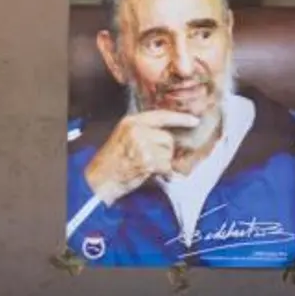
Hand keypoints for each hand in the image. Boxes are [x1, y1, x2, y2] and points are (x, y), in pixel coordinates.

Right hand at [82, 110, 201, 204]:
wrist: (100, 180)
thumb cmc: (111, 162)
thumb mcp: (123, 137)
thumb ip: (143, 131)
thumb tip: (167, 136)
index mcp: (131, 121)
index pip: (161, 115)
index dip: (179, 118)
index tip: (194, 120)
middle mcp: (137, 130)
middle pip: (167, 138)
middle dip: (164, 152)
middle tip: (151, 161)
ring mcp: (142, 144)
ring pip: (168, 153)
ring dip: (163, 164)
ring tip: (147, 168)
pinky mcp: (147, 160)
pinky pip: (166, 166)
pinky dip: (164, 173)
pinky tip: (152, 175)